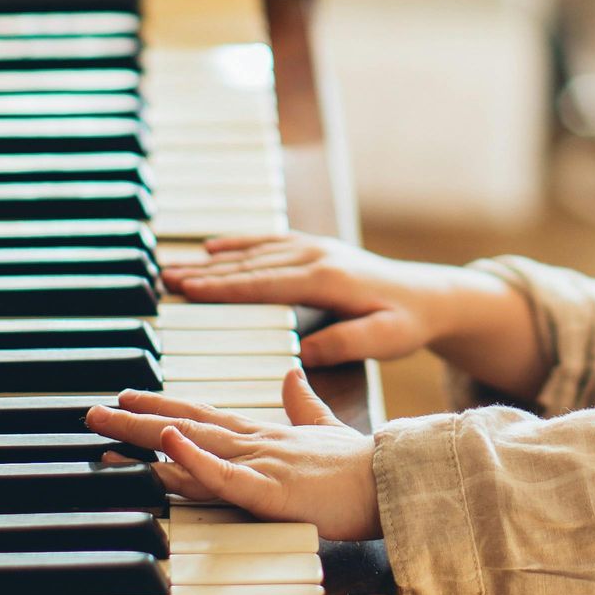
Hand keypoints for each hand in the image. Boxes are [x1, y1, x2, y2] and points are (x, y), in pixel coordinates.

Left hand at [84, 365, 380, 539]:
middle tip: (92, 410)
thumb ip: (304, 404)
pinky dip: (194, 458)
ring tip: (108, 422)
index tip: (128, 394)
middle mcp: (255, 443)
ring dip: (147, 432)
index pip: (204, 414)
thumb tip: (293, 374)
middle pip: (186, 424)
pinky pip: (226, 474)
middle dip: (136, 418)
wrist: (395, 480)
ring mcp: (261, 463)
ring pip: (194, 443)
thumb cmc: (363, 466)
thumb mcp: (326, 430)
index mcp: (265, 434)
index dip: (163, 403)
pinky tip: (170, 441)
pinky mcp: (271, 490)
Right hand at [162, 233, 446, 365]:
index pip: (264, 284)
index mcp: (326, 280)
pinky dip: (239, 243)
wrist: (430, 295)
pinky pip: (269, 242)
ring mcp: (315, 249)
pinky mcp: (316, 249)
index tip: (189, 290)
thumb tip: (303, 352)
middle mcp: (315, 257)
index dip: (223, 287)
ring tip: (175, 265)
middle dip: (205, 272)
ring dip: (214, 259)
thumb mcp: (386, 340)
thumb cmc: (408, 322)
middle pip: (250, 265)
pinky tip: (214, 247)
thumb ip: (345, 343)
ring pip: (254, 252)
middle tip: (164, 278)